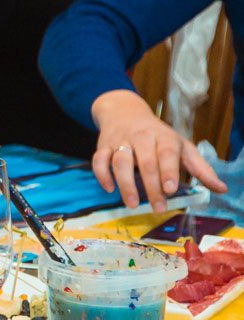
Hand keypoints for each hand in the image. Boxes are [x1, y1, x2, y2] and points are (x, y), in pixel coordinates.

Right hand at [90, 89, 226, 211]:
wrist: (125, 112)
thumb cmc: (157, 135)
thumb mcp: (181, 146)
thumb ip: (200, 168)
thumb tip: (221, 188)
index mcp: (163, 137)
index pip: (166, 153)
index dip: (168, 170)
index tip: (170, 189)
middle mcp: (141, 137)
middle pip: (145, 161)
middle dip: (151, 186)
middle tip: (158, 207)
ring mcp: (120, 141)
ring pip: (120, 162)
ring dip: (126, 184)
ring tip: (132, 204)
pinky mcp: (103, 146)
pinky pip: (99, 160)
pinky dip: (102, 175)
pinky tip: (109, 189)